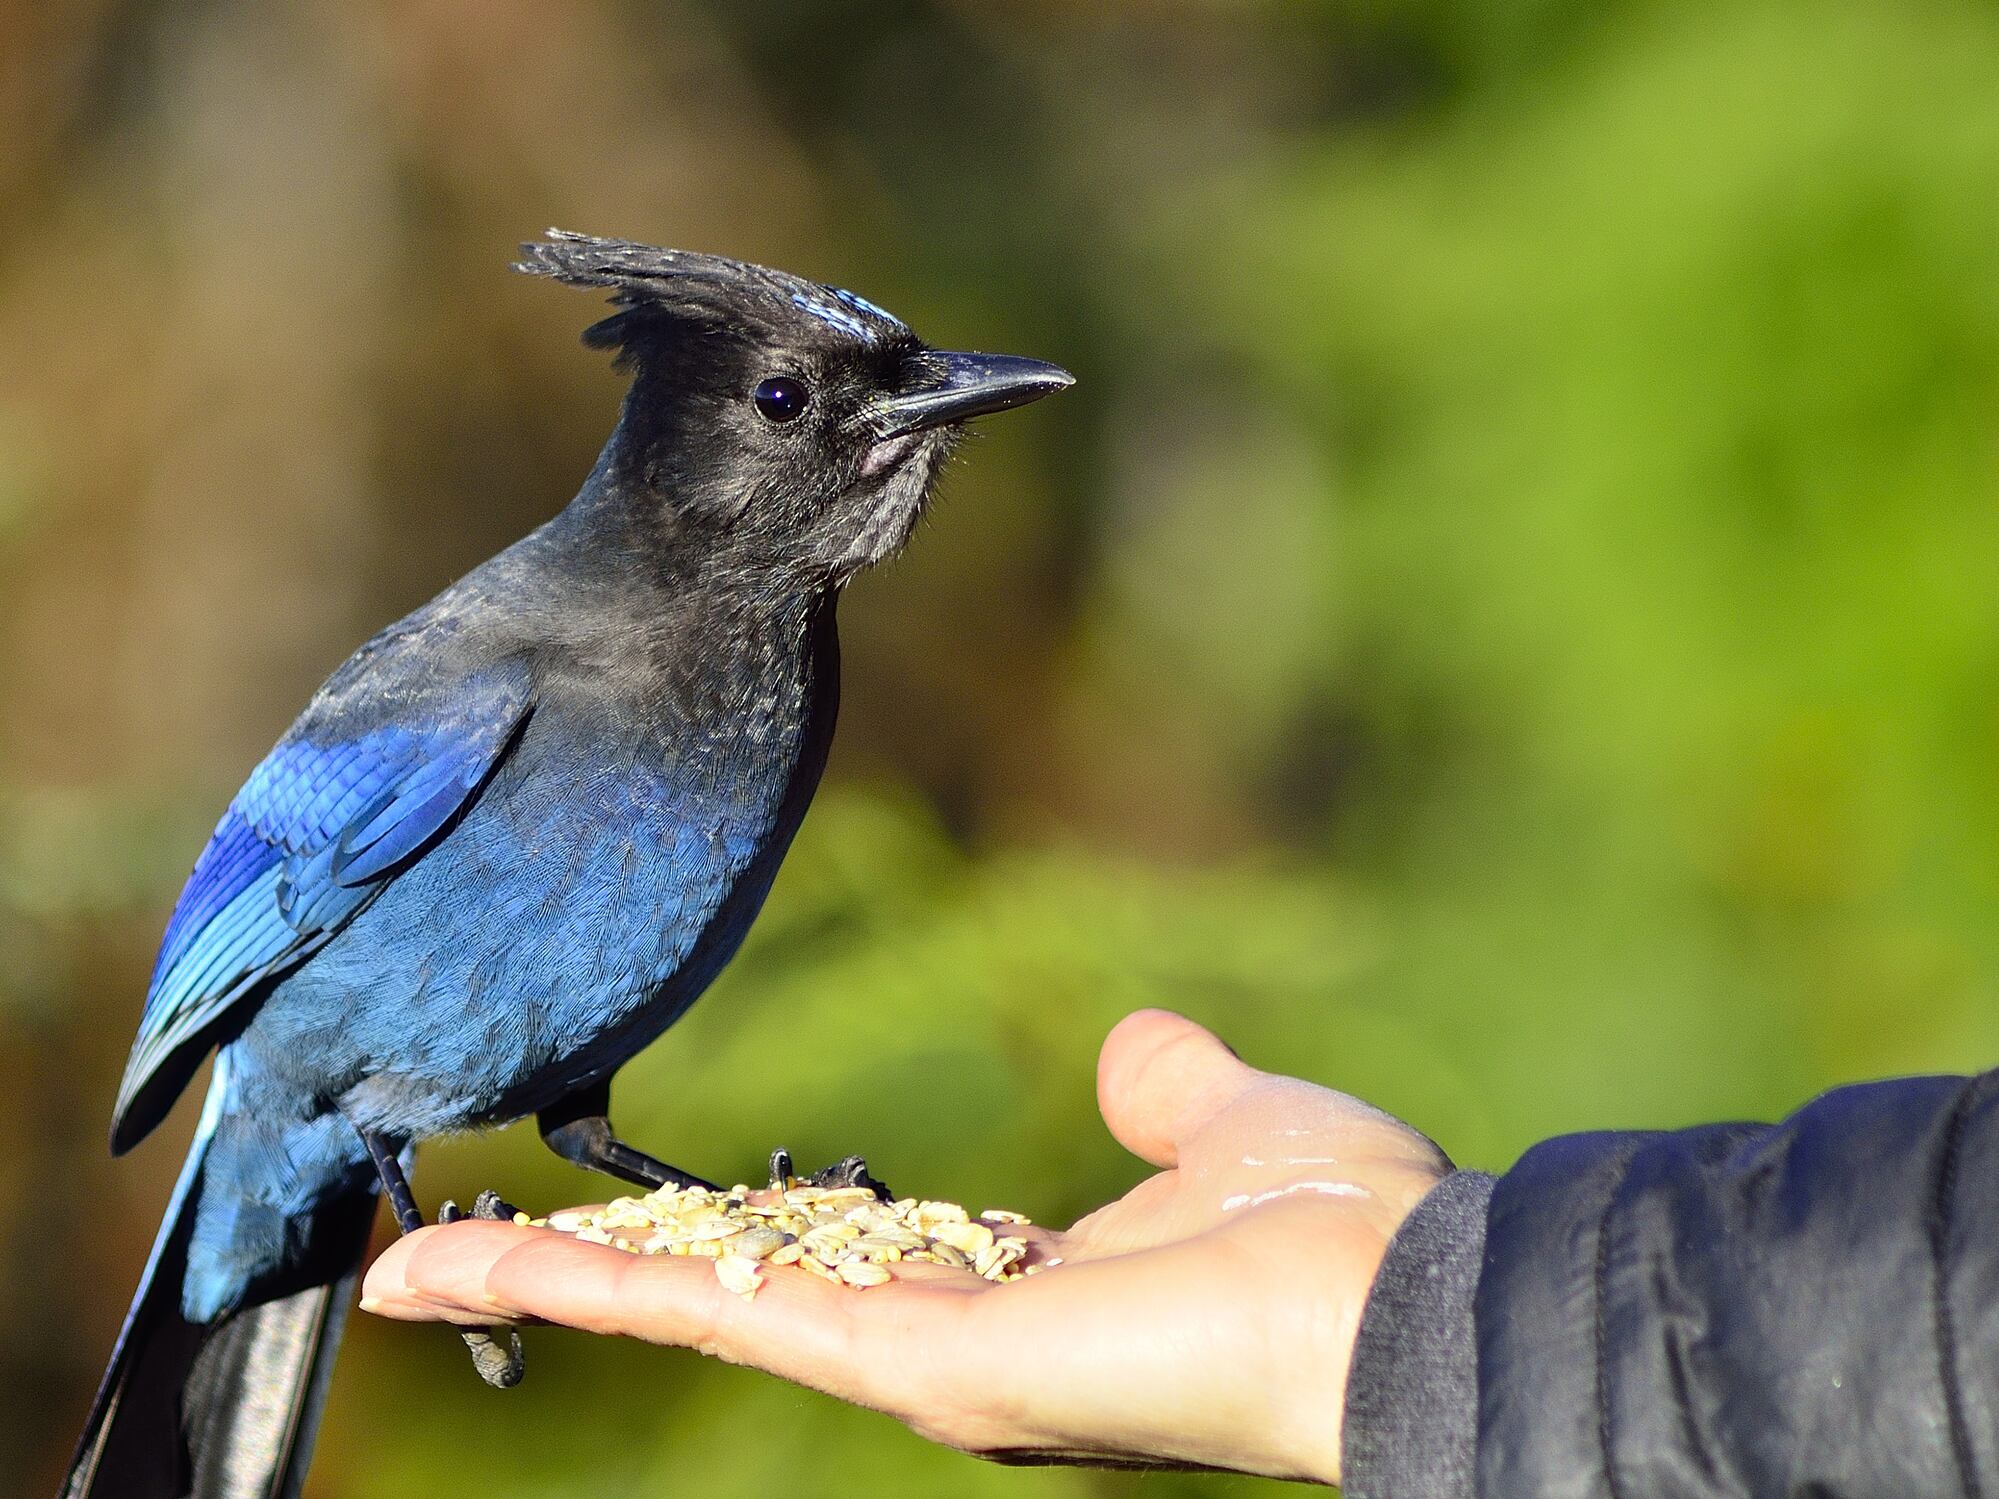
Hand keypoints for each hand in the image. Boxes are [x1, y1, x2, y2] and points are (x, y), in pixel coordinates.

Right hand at [362, 1010, 1449, 1484]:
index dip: (709, 1235)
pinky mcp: (913, 1367)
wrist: (1406, 1300)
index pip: (813, 1259)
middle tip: (436, 1246)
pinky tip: (482, 1263)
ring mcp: (914, 1364)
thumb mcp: (1230, 1125)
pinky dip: (597, 1289)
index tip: (627, 1214)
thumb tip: (1128, 1052)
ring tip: (406, 1257)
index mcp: (1002, 1292)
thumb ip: (1167, 1093)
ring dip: (545, 1281)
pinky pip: (726, 1316)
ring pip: (689, 1310)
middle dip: (577, 1273)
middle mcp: (937, 1343)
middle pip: (719, 1293)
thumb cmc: (1342, 1229)